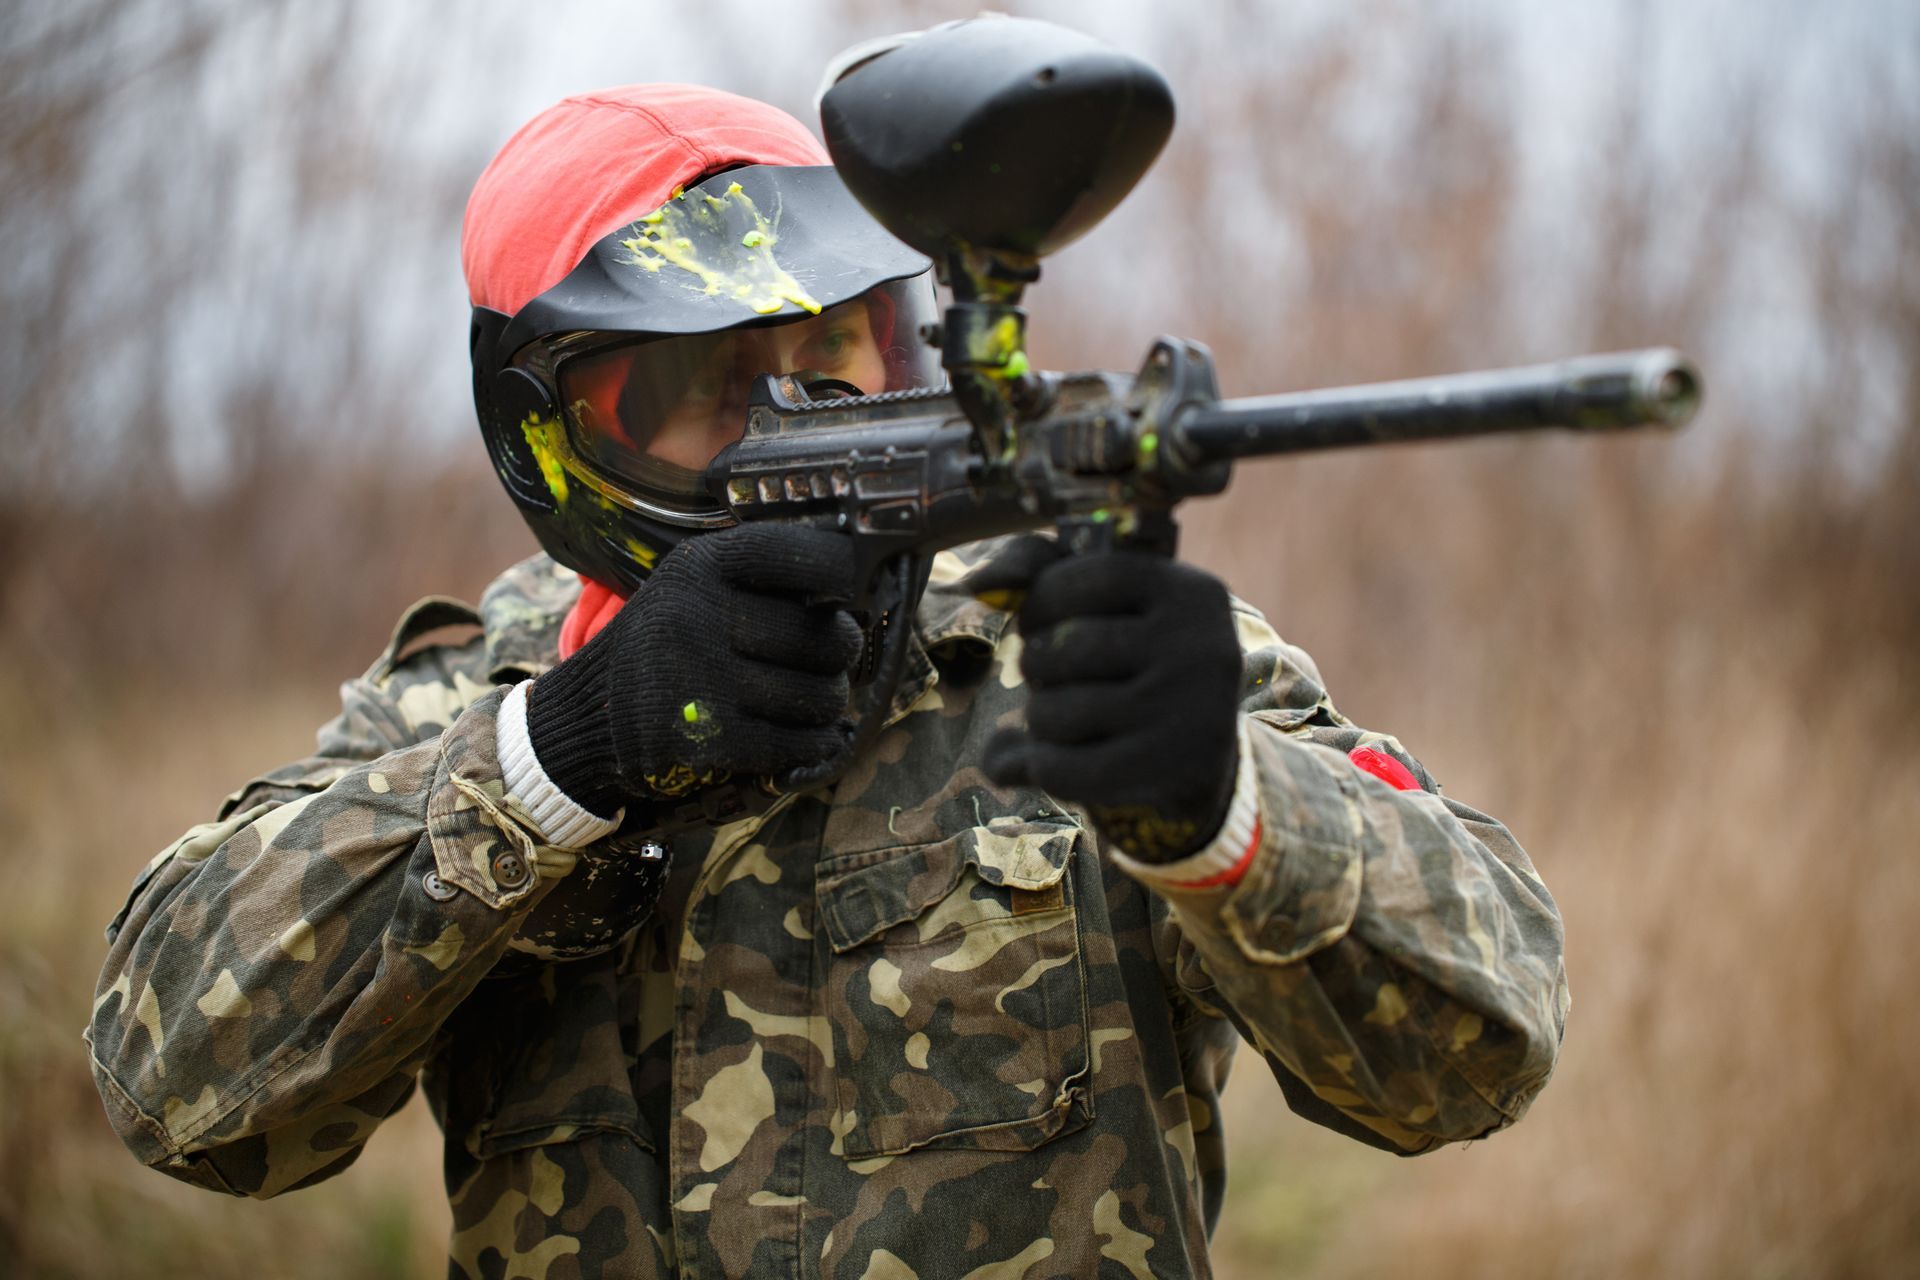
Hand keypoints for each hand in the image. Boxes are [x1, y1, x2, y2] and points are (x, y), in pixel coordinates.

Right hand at [527, 523, 862, 813]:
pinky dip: (814, 746)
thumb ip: (761, 583)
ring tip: (810, 701)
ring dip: (828, 706)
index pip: (806, 556)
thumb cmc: (667, 648)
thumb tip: (860, 593)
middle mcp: (698, 614)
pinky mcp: (703, 737)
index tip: (849, 594)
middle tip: (828, 664)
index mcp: (701, 565)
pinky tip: (805, 740)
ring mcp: (699, 677)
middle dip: (840, 657)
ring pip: (821, 695)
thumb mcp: (694, 592)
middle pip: (827, 636)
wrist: (587, 718)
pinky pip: (798, 742)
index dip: (844, 576)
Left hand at [981, 542, 1243, 861]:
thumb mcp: (1110, 599)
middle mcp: (1199, 648)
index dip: (1042, 601)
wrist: (1202, 748)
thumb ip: (1039, 565)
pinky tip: (1050, 756)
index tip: (1039, 621)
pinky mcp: (1168, 775)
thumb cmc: (1136, 655)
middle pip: (1068, 648)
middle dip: (1036, 662)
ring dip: (1038, 716)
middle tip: (1047, 673)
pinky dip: (1041, 764)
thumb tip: (980, 583)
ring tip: (1057, 713)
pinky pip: (1066, 769)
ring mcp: (1186, 714)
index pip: (1089, 578)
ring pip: (1058, 713)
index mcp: (1189, 591)